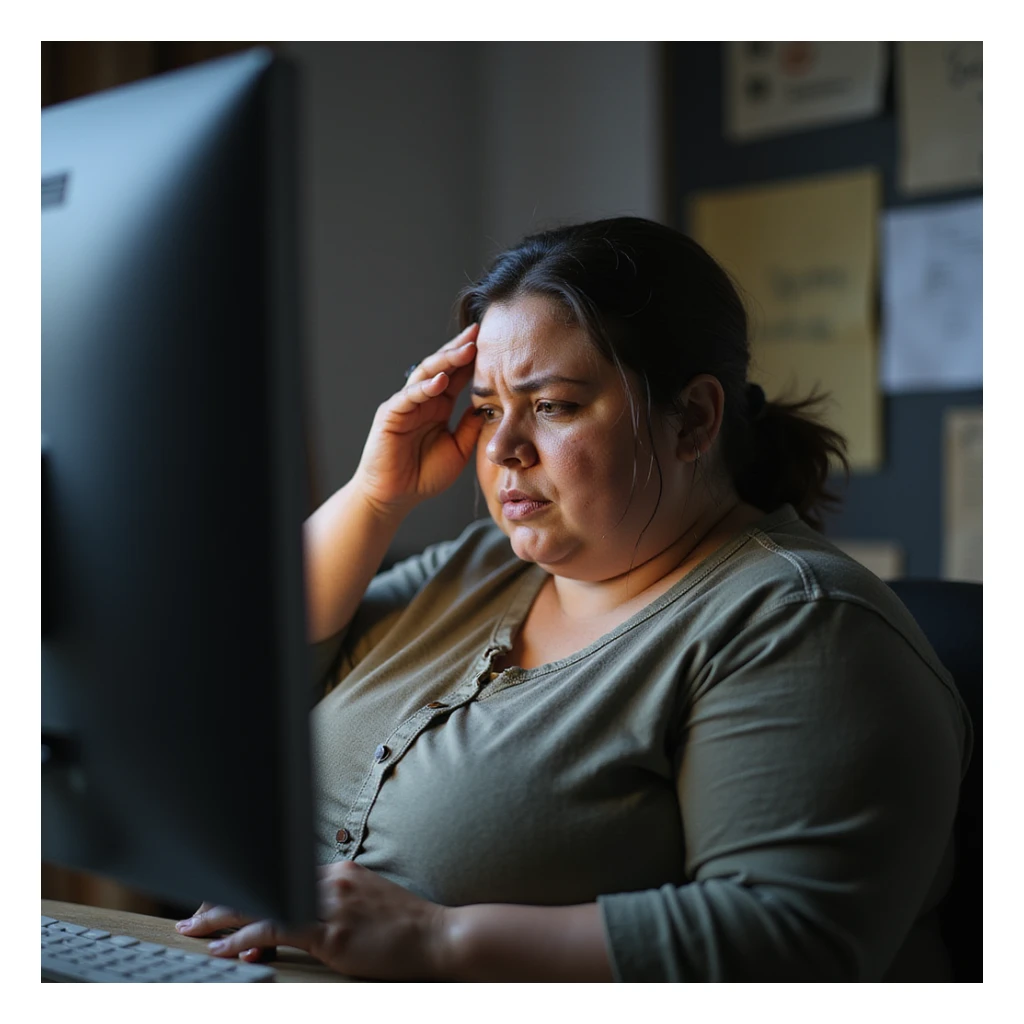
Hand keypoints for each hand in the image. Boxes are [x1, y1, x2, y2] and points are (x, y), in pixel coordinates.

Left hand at [179, 862, 450, 979]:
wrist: (437, 935)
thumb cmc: (404, 927)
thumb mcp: (364, 908)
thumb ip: (327, 911)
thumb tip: (286, 929)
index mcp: (338, 871)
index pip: (280, 874)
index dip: (246, 888)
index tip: (219, 900)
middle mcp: (330, 879)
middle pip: (266, 882)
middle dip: (224, 899)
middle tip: (193, 915)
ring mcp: (330, 903)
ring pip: (264, 904)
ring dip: (222, 918)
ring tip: (194, 929)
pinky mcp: (331, 931)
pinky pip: (275, 931)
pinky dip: (243, 939)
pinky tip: (224, 949)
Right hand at [353, 323, 482, 516]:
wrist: (394, 497)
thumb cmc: (424, 476)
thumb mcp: (459, 450)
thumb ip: (471, 428)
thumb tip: (489, 407)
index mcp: (439, 406)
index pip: (458, 376)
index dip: (473, 361)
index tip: (493, 344)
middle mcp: (423, 400)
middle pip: (442, 367)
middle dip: (460, 350)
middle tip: (478, 333)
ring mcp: (405, 405)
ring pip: (426, 375)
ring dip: (446, 361)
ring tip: (465, 349)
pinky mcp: (390, 415)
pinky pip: (408, 397)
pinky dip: (424, 388)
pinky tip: (440, 380)